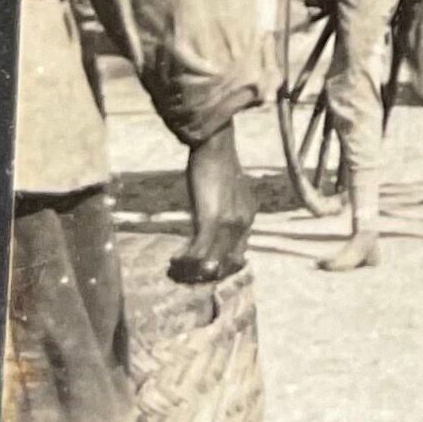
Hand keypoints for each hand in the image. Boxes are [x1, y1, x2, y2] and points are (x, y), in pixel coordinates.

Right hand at [171, 120, 253, 284]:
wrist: (215, 146)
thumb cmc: (218, 165)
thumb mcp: (228, 192)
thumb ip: (225, 211)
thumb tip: (213, 225)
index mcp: (249, 217)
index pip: (238, 255)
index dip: (219, 267)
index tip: (200, 268)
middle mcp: (243, 224)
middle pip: (226, 264)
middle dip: (205, 275)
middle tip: (184, 273)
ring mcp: (229, 224)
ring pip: (211, 263)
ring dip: (191, 271)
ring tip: (175, 269)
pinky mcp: (211, 220)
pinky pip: (199, 253)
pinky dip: (186, 261)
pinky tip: (174, 260)